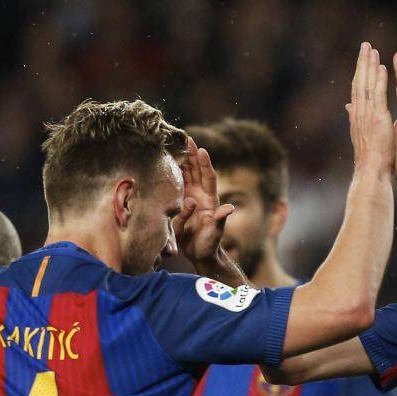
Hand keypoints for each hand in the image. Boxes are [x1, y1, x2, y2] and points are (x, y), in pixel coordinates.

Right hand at [173, 135, 235, 266]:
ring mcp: (190, 200)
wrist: (201, 254)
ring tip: (175, 148)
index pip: (208, 177)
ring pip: (186, 177)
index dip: (205, 164)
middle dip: (192, 156)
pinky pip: (176, 189)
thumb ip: (220, 219)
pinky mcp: (180, 206)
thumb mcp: (216, 232)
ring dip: (182, 162)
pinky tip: (166, 167)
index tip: (201, 150)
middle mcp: (200, 196)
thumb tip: (229, 208)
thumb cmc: (210, 243)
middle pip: (196, 172)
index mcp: (210, 200)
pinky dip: (173, 177)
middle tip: (187, 140)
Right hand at [346, 42, 393, 170]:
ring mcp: (368, 115)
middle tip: (365, 45)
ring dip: (369, 66)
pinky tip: (381, 68)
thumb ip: (355, 117)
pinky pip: (379, 96)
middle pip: (359, 83)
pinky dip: (379, 81)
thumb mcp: (359, 133)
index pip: (357, 90)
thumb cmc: (368, 157)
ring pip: (367, 85)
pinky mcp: (379, 118)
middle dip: (362, 63)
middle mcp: (359, 113)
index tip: (361, 58)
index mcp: (357, 116)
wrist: (370, 170)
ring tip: (372, 50)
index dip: (359, 73)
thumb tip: (349, 107)